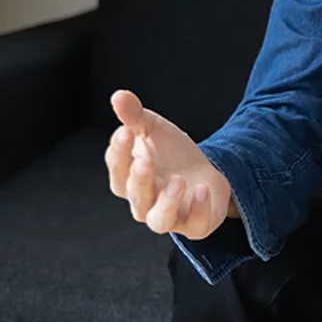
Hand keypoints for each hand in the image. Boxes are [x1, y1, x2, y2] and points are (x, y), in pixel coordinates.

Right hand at [105, 89, 236, 237]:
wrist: (205, 171)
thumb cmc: (171, 154)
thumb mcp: (154, 130)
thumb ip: (135, 116)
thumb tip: (118, 95)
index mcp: (129, 178)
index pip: (117, 169)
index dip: (119, 153)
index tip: (126, 132)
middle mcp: (145, 201)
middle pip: (134, 196)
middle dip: (139, 180)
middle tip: (145, 160)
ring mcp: (170, 216)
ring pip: (159, 220)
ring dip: (166, 202)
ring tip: (176, 182)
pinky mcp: (195, 225)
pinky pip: (194, 226)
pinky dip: (198, 210)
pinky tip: (202, 190)